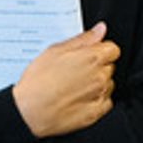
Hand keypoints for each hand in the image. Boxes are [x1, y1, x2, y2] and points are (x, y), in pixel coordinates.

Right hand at [12, 23, 118, 137]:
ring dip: (97, 83)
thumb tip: (99, 30)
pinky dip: (96, 99)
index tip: (89, 53)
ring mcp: (99, 96)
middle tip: (76, 70)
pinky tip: (79, 97)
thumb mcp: (55, 50)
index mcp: (92, 58)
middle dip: (97, 66)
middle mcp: (100, 77)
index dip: (100, 50)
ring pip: (108, 84)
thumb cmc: (38, 81)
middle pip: (109, 66)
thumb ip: (82, 39)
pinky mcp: (95, 113)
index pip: (113, 49)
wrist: (29, 111)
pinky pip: (105, 102)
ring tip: (75, 85)